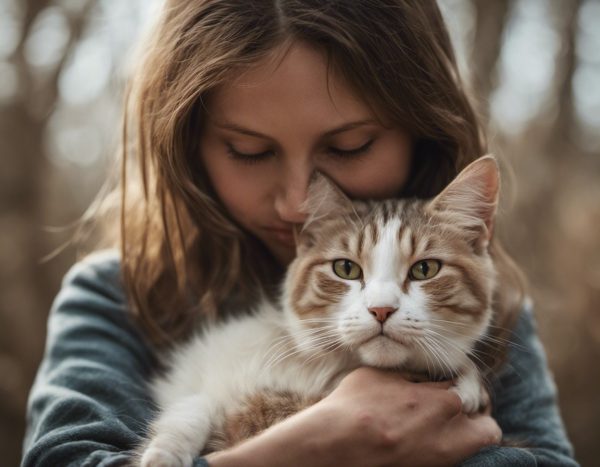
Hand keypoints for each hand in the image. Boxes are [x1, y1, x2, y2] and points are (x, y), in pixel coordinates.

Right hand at [206, 367, 500, 466]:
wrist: (335, 444)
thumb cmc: (352, 405)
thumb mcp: (381, 377)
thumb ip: (409, 376)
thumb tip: (420, 376)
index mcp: (440, 402)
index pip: (469, 386)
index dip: (460, 381)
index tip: (451, 381)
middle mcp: (449, 432)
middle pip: (486, 423)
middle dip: (475, 413)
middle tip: (455, 408)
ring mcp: (441, 458)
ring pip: (480, 444)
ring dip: (471, 434)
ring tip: (449, 428)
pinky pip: (457, 459)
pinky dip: (452, 450)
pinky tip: (429, 440)